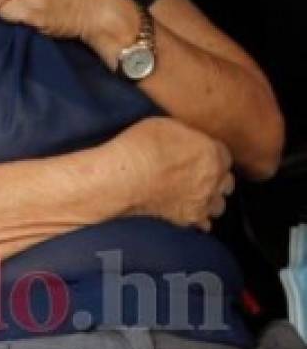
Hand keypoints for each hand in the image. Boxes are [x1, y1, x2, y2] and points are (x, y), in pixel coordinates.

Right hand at [106, 117, 234, 230]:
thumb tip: (190, 140)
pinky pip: (205, 224)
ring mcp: (203, 201)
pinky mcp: (189, 218)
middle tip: (198, 173)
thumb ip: (187, 135)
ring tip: (195, 194)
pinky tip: (188, 211)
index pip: (224, 154)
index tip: (199, 154)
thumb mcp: (165, 124)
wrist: (122, 178)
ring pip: (219, 204)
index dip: (211, 154)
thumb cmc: (139, 148)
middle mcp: (214, 179)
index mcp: (211, 153)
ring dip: (210, 198)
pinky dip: (200, 219)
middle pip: (227, 181)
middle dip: (216, 177)